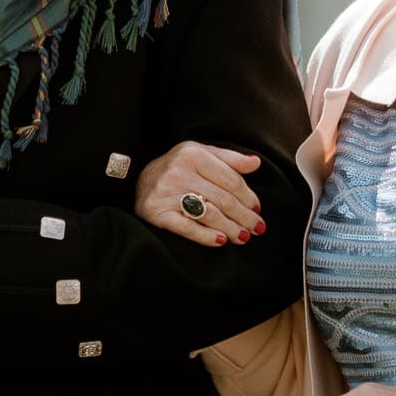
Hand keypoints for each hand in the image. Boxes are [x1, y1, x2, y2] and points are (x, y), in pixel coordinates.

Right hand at [134, 141, 263, 245]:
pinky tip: (221, 241)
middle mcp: (178, 172)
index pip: (231, 180)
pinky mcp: (156, 212)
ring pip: (208, 215)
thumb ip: (229, 159)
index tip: (258, 209)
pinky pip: (187, 228)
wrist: (137, 179)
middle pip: (223, 199)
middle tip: (257, 228)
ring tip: (244, 237)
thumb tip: (256, 163)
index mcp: (193, 154)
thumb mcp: (201, 154)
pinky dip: (206, 237)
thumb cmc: (177, 167)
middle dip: (244, 216)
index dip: (248, 197)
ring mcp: (166, 193)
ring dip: (230, 229)